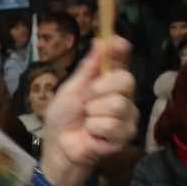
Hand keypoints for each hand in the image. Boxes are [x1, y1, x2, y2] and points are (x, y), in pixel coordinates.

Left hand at [36, 38, 136, 185]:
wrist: (59, 145)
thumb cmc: (63, 116)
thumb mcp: (71, 88)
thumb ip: (88, 67)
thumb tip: (100, 40)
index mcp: (108, 80)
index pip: (122, 59)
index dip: (121, 49)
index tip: (118, 42)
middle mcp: (123, 95)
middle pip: (126, 80)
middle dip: (100, 89)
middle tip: (87, 100)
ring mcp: (127, 115)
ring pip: (118, 105)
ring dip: (93, 114)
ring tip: (87, 121)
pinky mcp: (126, 135)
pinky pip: (113, 125)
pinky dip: (95, 129)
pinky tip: (92, 134)